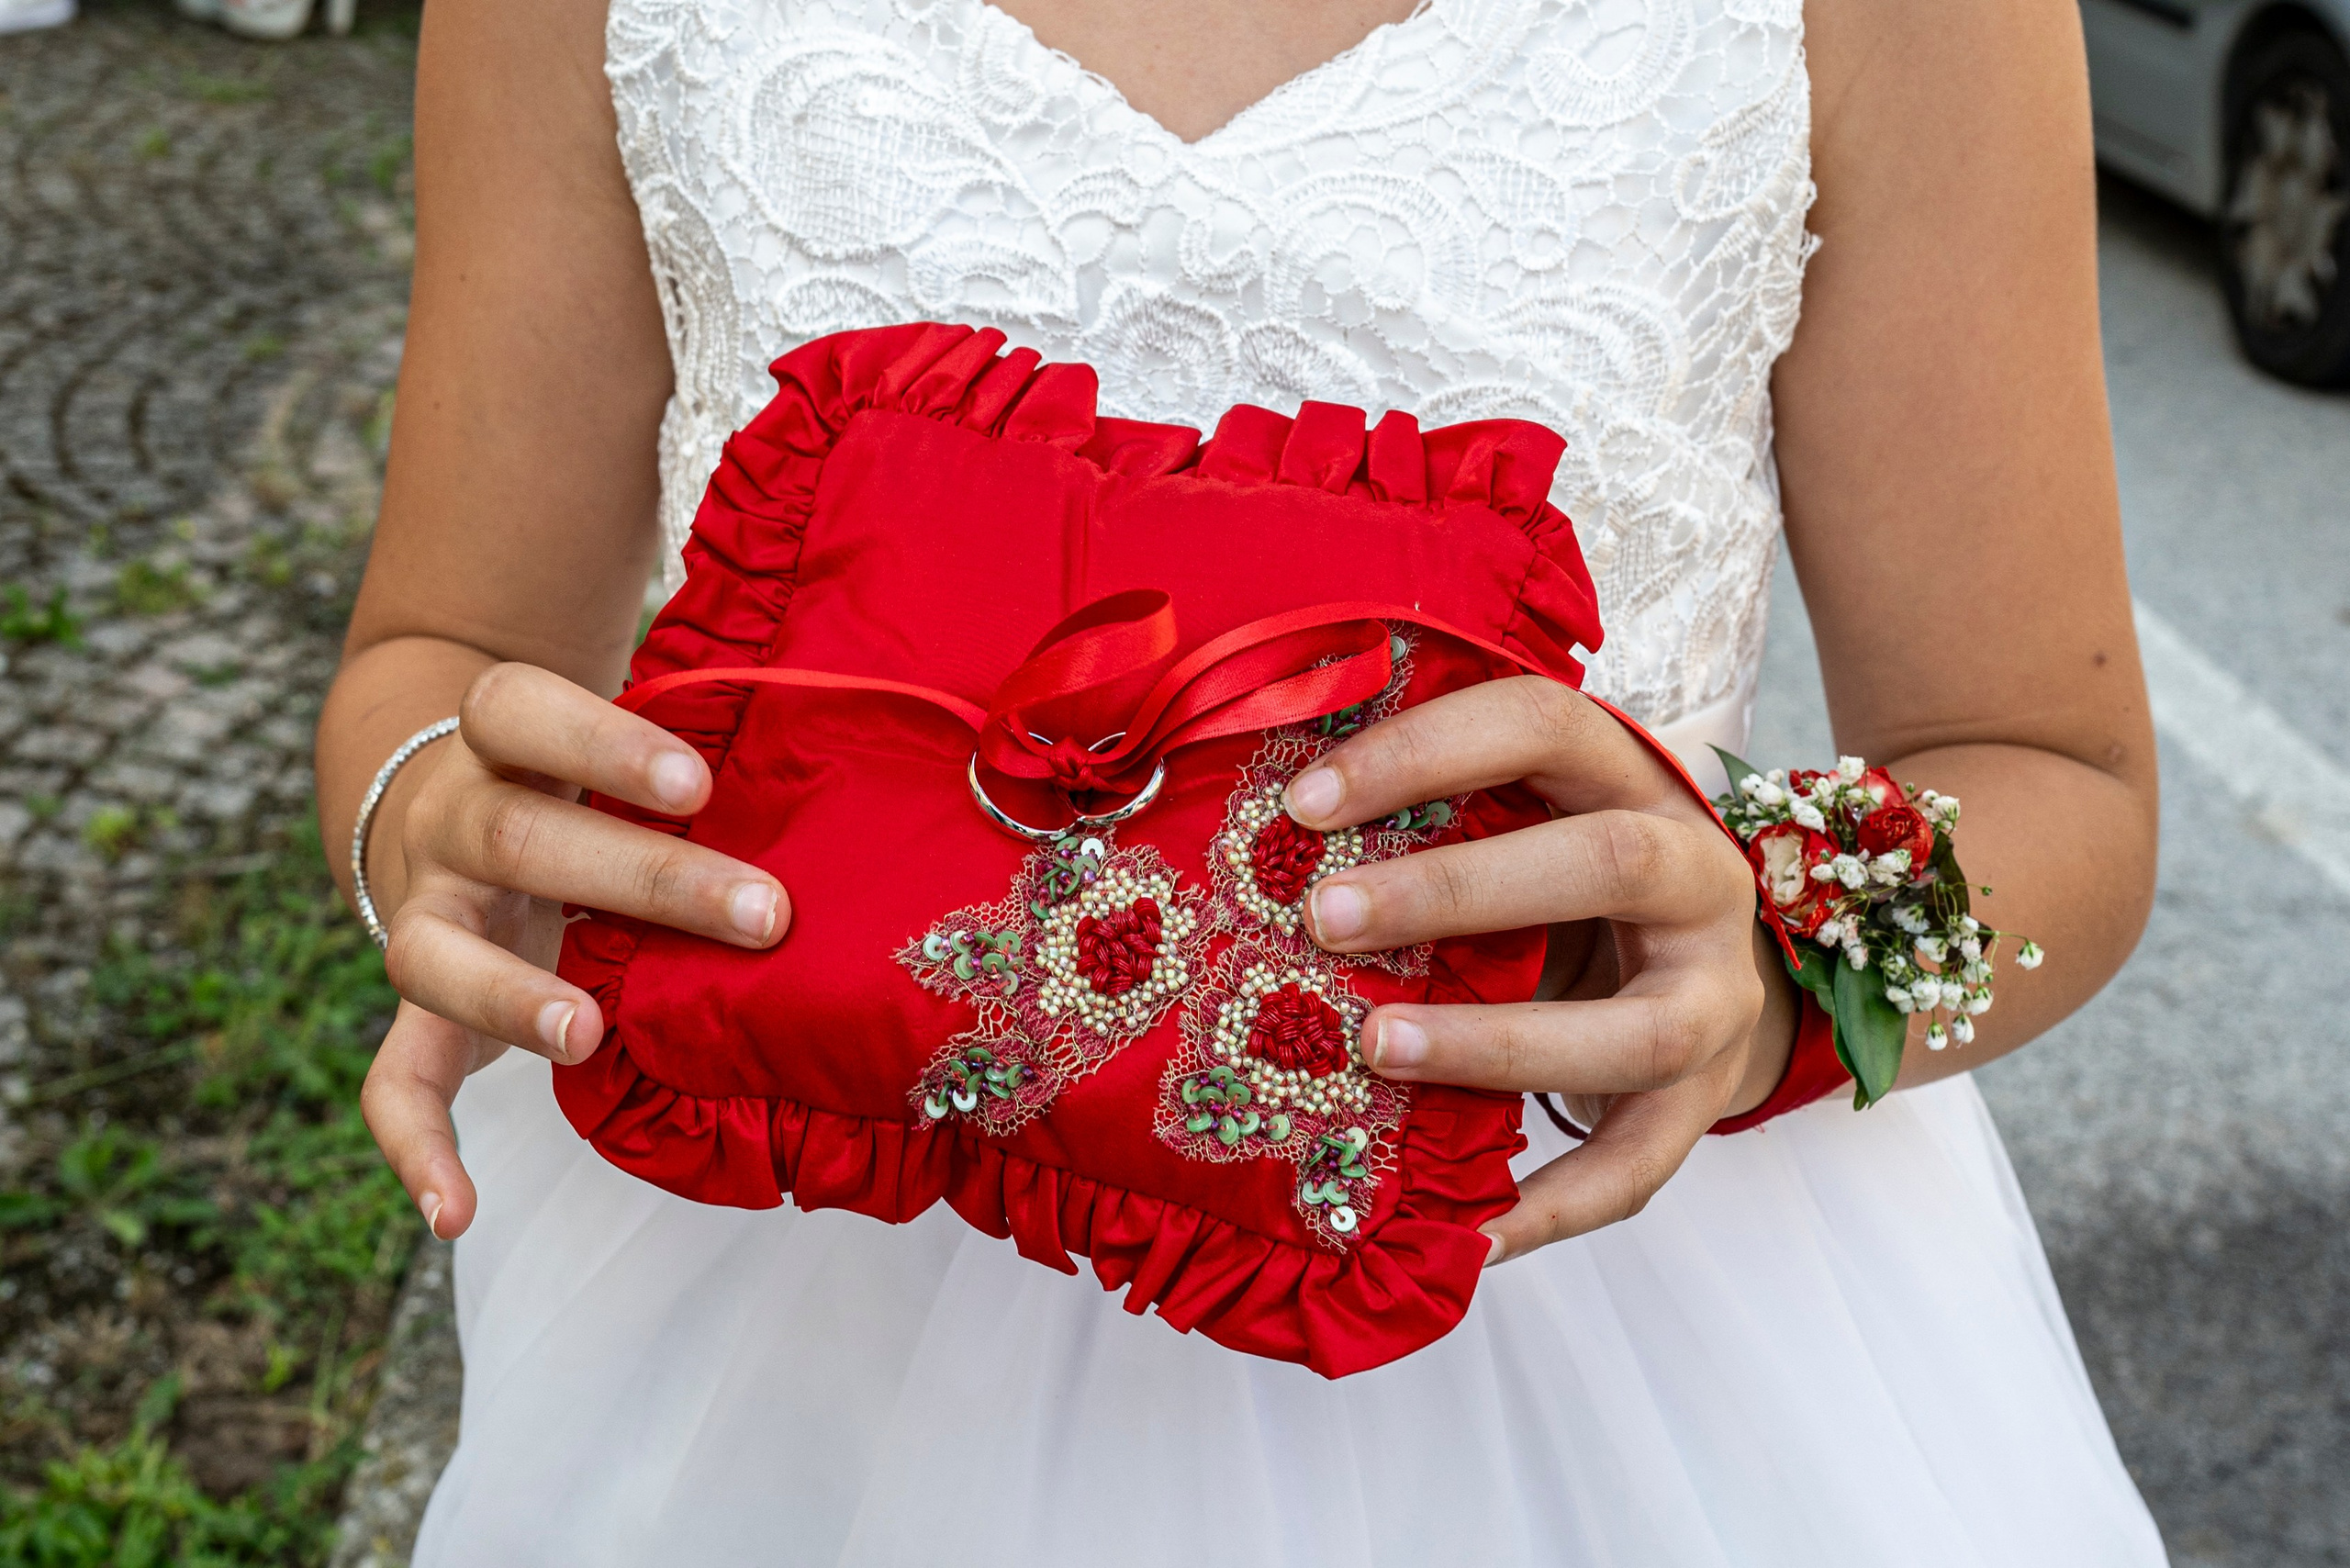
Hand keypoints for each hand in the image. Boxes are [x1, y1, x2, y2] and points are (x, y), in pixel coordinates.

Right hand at [360, 663, 789, 1240]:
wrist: (444, 797)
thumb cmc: (579, 771)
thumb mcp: (617, 736)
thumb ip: (701, 750)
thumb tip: (876, 781)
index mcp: (501, 741)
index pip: (520, 710)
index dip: (602, 743)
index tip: (697, 782)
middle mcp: (450, 819)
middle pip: (517, 835)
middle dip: (641, 878)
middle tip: (762, 914)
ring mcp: (426, 912)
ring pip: (435, 951)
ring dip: (515, 997)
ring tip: (586, 1037)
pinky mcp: (419, 1002)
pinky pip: (395, 1078)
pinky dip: (416, 1146)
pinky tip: (458, 1211)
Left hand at [1284, 676, 1798, 1262]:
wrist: (1700, 963)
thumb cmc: (1564, 877)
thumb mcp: (1519, 817)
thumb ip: (1431, 812)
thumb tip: (1259, 829)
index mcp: (1631, 777)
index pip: (1540, 725)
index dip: (1423, 754)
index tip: (1302, 803)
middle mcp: (1696, 873)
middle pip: (1606, 864)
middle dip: (1457, 891)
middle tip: (1324, 920)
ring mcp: (1715, 992)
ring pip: (1637, 1029)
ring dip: (1498, 1047)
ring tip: (1374, 1050)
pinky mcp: (1706, 1095)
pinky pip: (1639, 1163)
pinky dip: (1552, 1208)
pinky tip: (1468, 1238)